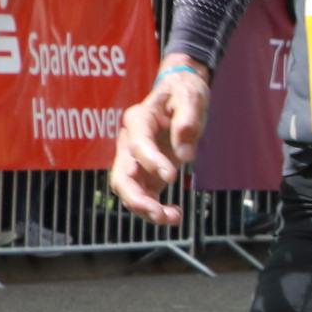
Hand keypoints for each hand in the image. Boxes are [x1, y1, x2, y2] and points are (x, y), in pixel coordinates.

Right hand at [110, 63, 210, 224]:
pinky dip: (156, 210)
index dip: (151, 162)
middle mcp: (130, 142)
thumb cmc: (183, 93)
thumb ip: (188, 120)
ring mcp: (135, 160)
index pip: (138, 145)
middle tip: (159, 213)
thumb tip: (185, 154)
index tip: (172, 176)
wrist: (179, 95)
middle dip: (137, 199)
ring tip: (173, 218)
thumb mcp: (190, 97)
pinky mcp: (145, 174)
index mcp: (138, 120)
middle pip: (121, 176)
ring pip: (129, 192)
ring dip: (146, 209)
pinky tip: (175, 215)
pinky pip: (144, 197)